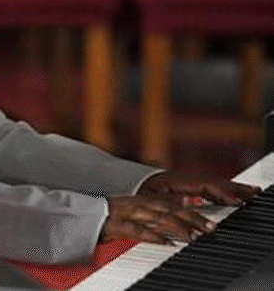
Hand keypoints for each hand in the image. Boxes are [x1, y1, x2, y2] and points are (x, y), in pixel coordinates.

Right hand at [100, 195, 215, 244]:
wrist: (78, 216)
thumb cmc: (105, 217)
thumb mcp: (129, 213)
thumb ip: (150, 216)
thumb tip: (171, 223)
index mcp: (140, 200)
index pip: (170, 204)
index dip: (190, 210)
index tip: (209, 219)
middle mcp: (136, 205)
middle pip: (168, 210)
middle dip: (191, 218)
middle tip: (211, 228)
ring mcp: (126, 214)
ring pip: (156, 218)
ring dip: (177, 226)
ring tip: (194, 236)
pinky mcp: (116, 225)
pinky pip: (137, 230)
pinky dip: (153, 236)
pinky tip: (167, 243)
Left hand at [137, 171, 260, 205]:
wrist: (127, 185)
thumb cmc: (136, 194)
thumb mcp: (150, 201)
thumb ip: (169, 203)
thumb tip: (187, 204)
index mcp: (174, 180)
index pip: (204, 185)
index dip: (221, 193)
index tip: (237, 201)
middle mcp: (181, 177)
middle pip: (212, 181)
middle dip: (234, 188)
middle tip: (255, 193)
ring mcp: (184, 180)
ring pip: (212, 183)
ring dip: (232, 188)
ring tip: (251, 193)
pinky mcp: (184, 185)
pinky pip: (208, 185)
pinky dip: (222, 189)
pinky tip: (232, 196)